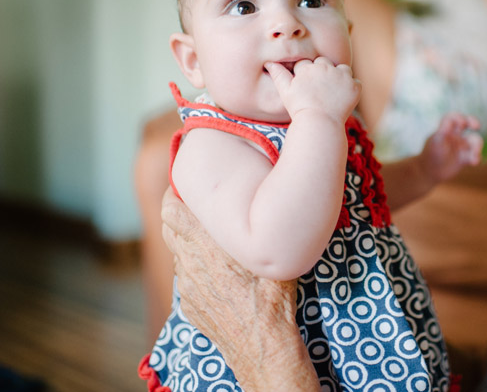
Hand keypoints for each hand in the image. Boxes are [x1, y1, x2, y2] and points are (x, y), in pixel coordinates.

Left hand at [160, 189, 318, 390]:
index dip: (173, 194)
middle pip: (168, 228)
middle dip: (178, 213)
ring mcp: (188, 287)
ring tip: (211, 239)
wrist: (263, 346)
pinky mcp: (190, 305)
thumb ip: (257, 230)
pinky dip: (197, 269)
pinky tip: (218, 273)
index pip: (172, 210)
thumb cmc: (273, 298)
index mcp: (207, 246)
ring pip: (178, 254)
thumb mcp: (270, 256)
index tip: (184, 184)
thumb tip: (267, 204)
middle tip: (198, 206)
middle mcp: (191, 263)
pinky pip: (188, 278)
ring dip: (188, 243)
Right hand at [266, 57, 360, 123]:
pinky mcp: (354, 86)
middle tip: (321, 90)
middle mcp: (325, 67)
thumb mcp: (286, 92)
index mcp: (308, 67)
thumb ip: (279, 75)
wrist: (319, 123)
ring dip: (340, 77)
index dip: (307, 74)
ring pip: (342, 69)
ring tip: (333, 93)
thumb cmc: (299, 109)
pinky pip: (356, 82)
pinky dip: (352, 89)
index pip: (307, 63)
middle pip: (325, 63)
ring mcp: (341, 76)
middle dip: (323, 72)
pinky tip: (344, 99)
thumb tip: (269, 63)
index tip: (308, 86)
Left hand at [420, 112, 482, 182]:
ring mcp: (461, 146)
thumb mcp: (435, 143)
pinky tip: (474, 162)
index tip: (463, 123)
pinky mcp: (465, 158)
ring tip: (474, 157)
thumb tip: (448, 123)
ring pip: (475, 141)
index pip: (453, 118)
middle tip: (477, 126)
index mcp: (446, 130)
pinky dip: (477, 158)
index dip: (459, 117)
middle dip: (473, 122)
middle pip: (468, 124)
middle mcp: (455, 136)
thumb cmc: (429, 156)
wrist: (428, 172)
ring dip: (477, 147)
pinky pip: (475, 156)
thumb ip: (442, 133)